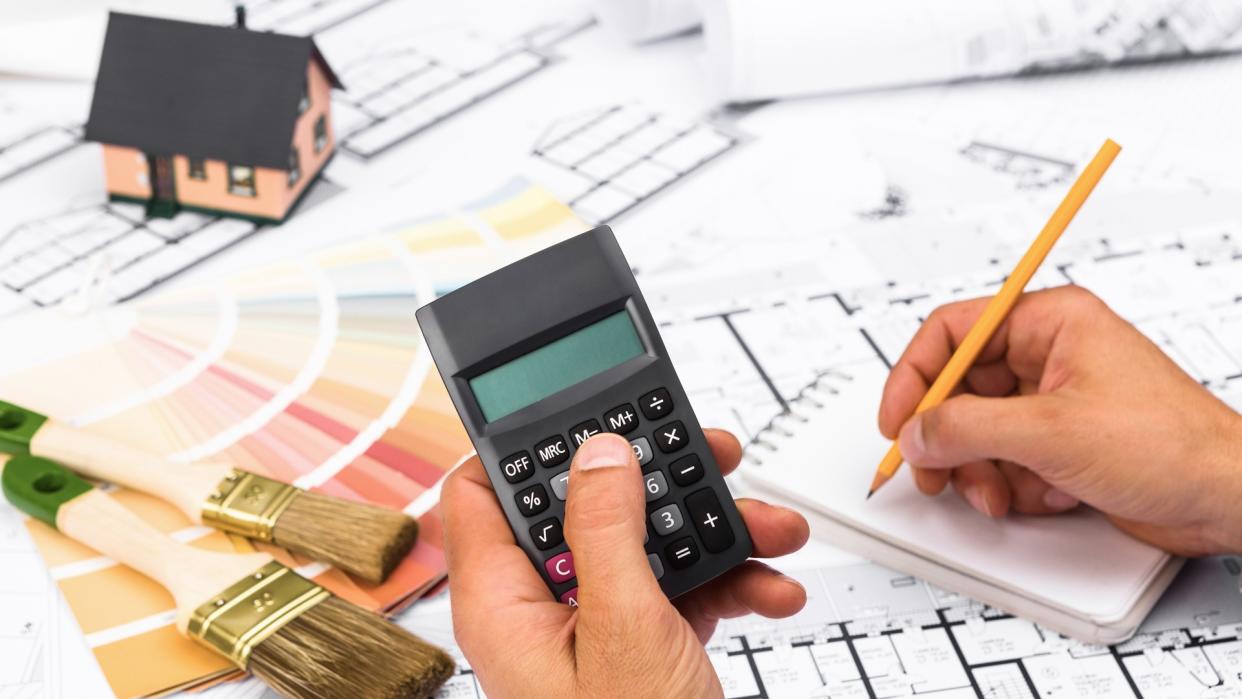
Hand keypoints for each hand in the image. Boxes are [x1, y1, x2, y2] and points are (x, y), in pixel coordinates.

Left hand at [441, 430, 808, 697]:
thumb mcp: (625, 630)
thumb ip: (607, 534)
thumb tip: (598, 452)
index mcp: (504, 603)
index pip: (482, 495)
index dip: (524, 446)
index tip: (581, 409)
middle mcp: (544, 609)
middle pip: (586, 508)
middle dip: (657, 483)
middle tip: (708, 453)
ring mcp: (596, 627)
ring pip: (646, 545)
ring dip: (716, 532)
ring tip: (771, 527)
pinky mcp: (642, 644)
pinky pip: (681, 591)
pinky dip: (732, 584)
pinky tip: (774, 587)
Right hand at [878, 285, 1241, 555]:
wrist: (1226, 499)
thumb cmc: (1172, 445)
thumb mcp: (1050, 432)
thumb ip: (966, 428)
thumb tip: (916, 433)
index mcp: (1050, 322)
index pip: (951, 331)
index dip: (914, 375)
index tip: (897, 419)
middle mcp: (1048, 355)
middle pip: (958, 388)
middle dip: (946, 437)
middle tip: (933, 471)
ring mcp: (1053, 401)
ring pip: (976, 430)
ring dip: (978, 470)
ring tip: (996, 494)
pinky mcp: (1060, 442)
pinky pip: (1003, 458)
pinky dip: (1009, 483)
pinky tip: (1040, 494)